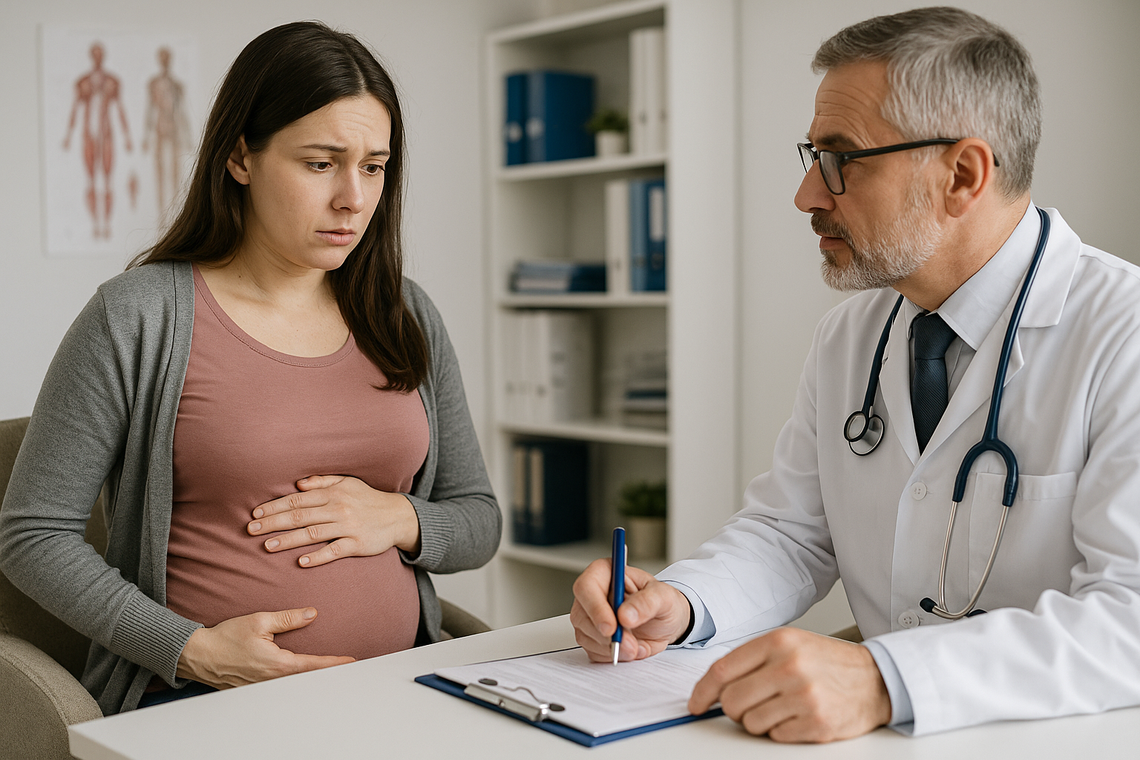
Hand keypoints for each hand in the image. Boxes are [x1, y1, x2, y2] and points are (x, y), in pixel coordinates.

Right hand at [176, 608, 354, 688]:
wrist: (198, 656)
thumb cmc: (226, 638)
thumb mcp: (259, 621)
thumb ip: (288, 618)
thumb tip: (312, 614)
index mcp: (277, 664)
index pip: (313, 665)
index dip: (334, 663)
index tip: (351, 661)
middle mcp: (272, 679)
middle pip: (307, 678)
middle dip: (327, 673)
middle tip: (346, 667)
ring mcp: (263, 686)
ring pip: (294, 683)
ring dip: (311, 676)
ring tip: (328, 670)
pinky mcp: (254, 687)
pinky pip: (279, 685)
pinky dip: (294, 680)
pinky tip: (300, 675)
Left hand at [248, 475, 420, 566]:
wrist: (397, 516)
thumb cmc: (367, 499)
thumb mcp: (347, 483)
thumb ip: (322, 482)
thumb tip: (298, 485)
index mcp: (333, 493)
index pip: (298, 500)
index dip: (275, 506)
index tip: (256, 514)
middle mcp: (338, 509)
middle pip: (300, 516)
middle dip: (273, 523)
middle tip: (251, 530)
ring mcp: (347, 527)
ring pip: (312, 533)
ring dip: (288, 540)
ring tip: (267, 546)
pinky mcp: (357, 544)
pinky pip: (334, 551)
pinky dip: (317, 556)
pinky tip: (301, 562)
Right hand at [570, 558, 691, 662]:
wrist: (665, 623)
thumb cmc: (662, 603)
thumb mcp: (664, 597)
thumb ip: (647, 602)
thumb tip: (625, 615)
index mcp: (605, 573)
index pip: (586, 587)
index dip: (595, 608)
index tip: (611, 628)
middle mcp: (592, 594)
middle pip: (581, 616)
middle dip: (607, 636)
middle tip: (631, 645)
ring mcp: (589, 617)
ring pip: (586, 637)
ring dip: (612, 648)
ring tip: (637, 646)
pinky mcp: (591, 637)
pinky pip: (593, 651)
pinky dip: (613, 655)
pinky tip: (631, 649)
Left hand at [688, 627, 890, 742]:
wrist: (877, 679)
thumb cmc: (827, 662)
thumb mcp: (789, 644)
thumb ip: (752, 660)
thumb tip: (713, 686)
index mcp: (778, 642)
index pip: (722, 670)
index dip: (703, 691)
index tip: (696, 704)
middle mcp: (790, 667)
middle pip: (731, 701)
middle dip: (733, 709)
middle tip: (748, 705)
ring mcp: (804, 696)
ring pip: (750, 722)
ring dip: (758, 721)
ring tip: (780, 707)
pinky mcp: (816, 723)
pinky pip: (775, 736)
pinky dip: (779, 731)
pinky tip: (796, 717)